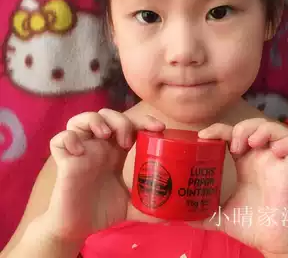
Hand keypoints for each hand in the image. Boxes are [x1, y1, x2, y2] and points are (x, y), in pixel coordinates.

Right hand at [45, 109, 164, 240]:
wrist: (79, 228)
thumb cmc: (103, 209)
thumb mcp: (133, 203)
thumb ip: (150, 203)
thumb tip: (174, 212)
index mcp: (116, 150)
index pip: (130, 123)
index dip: (144, 120)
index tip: (159, 128)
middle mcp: (98, 145)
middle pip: (107, 114)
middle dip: (120, 120)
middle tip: (127, 141)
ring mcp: (80, 151)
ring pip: (80, 119)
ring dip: (95, 120)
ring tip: (104, 136)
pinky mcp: (64, 162)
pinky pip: (59, 139)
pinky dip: (69, 138)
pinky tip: (80, 152)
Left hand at [197, 119, 287, 256]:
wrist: (271, 241)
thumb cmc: (250, 225)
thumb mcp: (220, 214)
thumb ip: (203, 212)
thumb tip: (179, 218)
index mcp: (245, 162)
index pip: (233, 134)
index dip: (220, 129)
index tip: (203, 136)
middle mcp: (262, 156)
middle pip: (255, 125)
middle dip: (242, 127)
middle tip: (233, 145)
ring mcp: (279, 160)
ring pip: (276, 128)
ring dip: (261, 129)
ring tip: (250, 144)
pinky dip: (286, 142)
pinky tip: (275, 153)